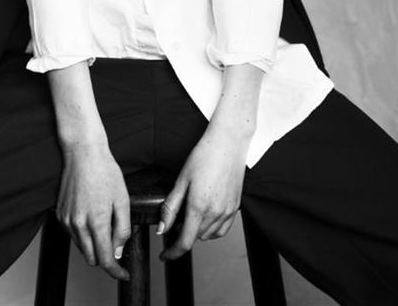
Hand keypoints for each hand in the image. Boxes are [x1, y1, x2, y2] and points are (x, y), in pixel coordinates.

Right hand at [56, 141, 130, 280]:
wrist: (83, 152)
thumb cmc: (105, 171)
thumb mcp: (122, 199)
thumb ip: (122, 229)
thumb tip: (118, 250)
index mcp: (96, 222)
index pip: (105, 260)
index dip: (116, 271)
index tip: (123, 273)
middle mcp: (77, 224)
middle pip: (92, 258)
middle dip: (105, 256)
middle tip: (116, 241)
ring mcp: (66, 220)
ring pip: (82, 247)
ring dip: (94, 244)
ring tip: (104, 220)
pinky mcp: (59, 214)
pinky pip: (73, 235)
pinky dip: (83, 233)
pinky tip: (91, 215)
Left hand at [158, 124, 249, 259]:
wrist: (228, 142)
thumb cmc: (204, 155)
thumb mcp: (182, 179)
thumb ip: (171, 207)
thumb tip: (162, 229)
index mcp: (199, 206)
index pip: (185, 243)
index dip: (173, 253)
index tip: (165, 256)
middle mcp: (215, 213)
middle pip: (195, 237)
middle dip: (183, 232)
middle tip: (177, 215)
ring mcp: (228, 211)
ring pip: (208, 235)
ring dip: (197, 230)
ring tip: (191, 209)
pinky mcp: (235, 207)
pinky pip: (222, 229)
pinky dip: (211, 229)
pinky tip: (206, 215)